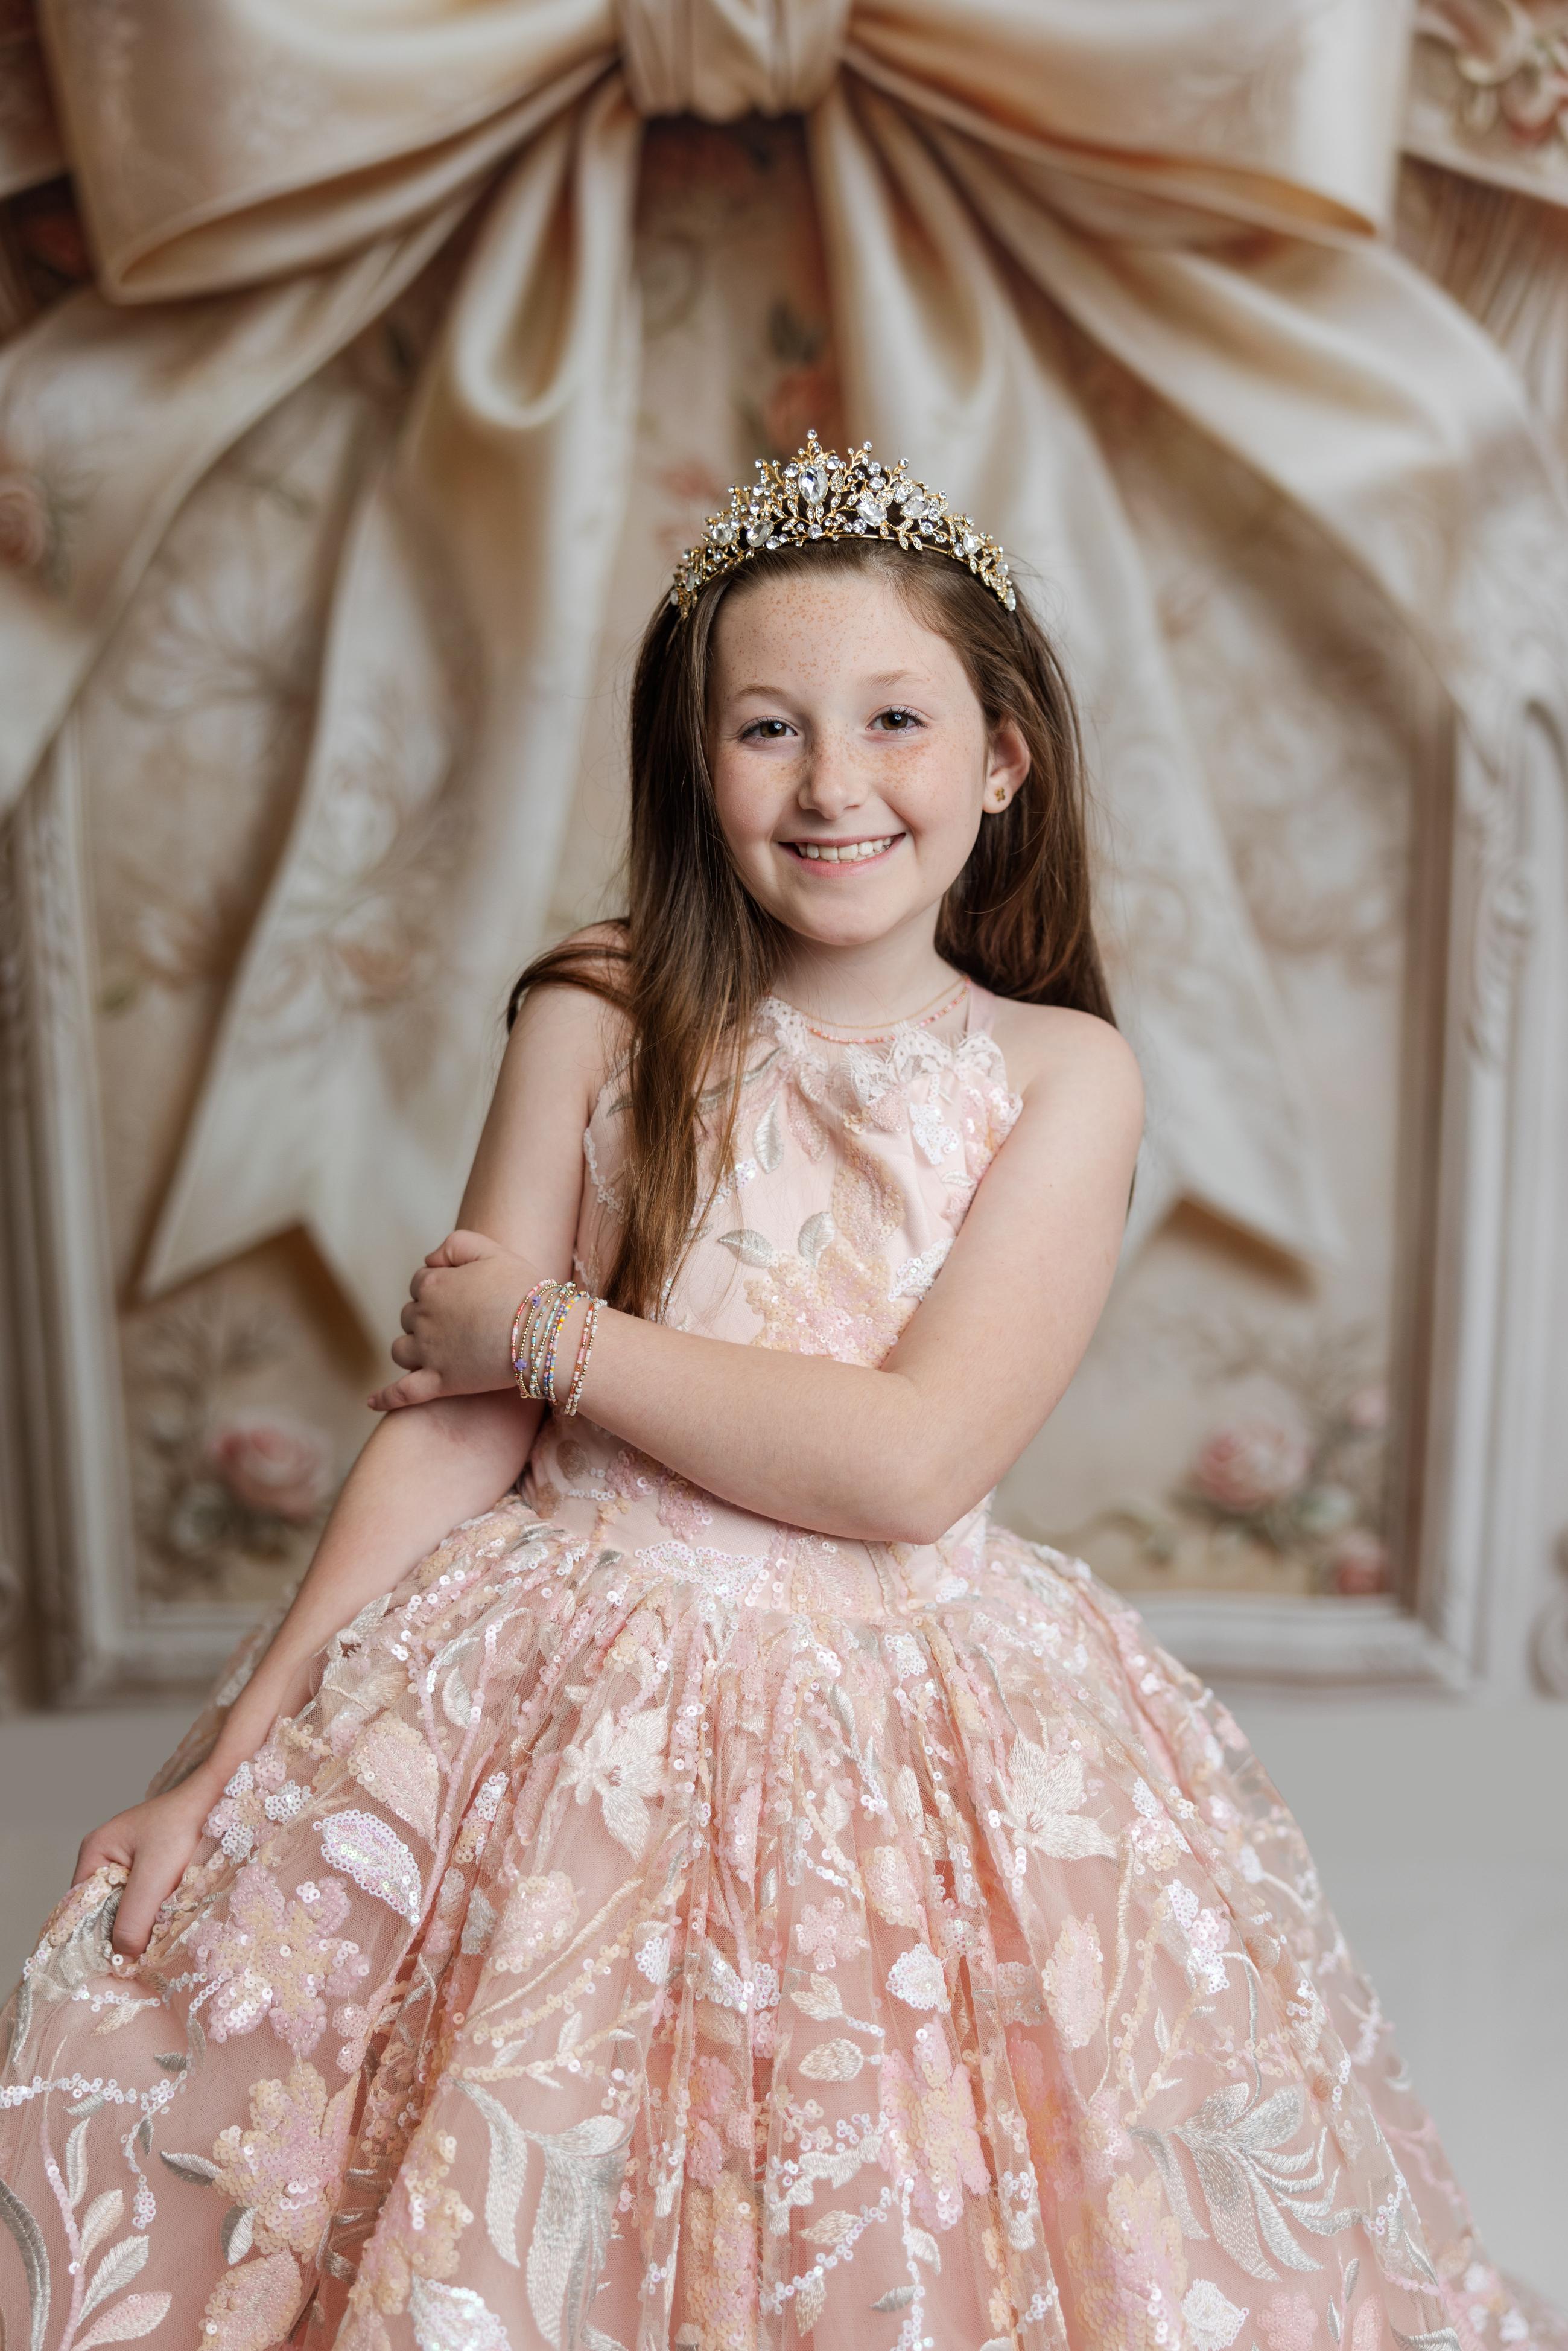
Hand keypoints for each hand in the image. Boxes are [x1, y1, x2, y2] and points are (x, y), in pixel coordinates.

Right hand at [73, 1775, 220, 1962]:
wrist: (224, 1797)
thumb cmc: (186, 1826)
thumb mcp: (154, 1877)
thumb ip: (132, 1919)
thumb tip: (121, 1959)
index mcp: (96, 1851)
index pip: (81, 1906)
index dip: (95, 1936)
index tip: (115, 1961)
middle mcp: (109, 1856)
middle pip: (106, 1909)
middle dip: (124, 1930)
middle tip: (142, 1954)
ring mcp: (134, 1861)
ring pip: (131, 1906)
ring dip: (146, 1922)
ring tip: (160, 1936)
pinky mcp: (158, 1866)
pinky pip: (151, 1898)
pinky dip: (160, 1910)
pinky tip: (174, 1917)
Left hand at [370, 1228, 536, 1410]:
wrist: (542, 1333)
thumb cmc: (522, 1289)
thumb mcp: (490, 1249)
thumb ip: (454, 1245)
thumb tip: (429, 1260)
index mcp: (433, 1284)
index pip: (420, 1281)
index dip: (441, 1286)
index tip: (465, 1295)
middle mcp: (423, 1317)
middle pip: (409, 1315)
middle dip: (428, 1316)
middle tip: (461, 1322)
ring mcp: (428, 1352)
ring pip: (401, 1350)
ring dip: (411, 1347)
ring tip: (433, 1351)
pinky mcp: (439, 1383)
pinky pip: (402, 1393)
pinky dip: (385, 1397)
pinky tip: (371, 1401)